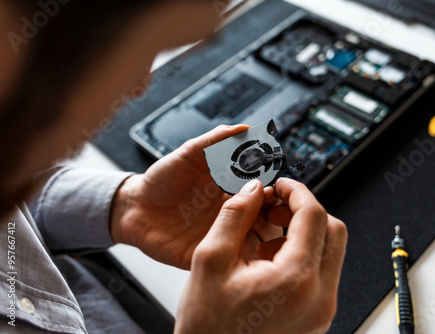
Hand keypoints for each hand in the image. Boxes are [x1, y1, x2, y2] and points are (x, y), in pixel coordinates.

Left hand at [110, 125, 282, 268]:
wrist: (134, 208)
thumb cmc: (161, 180)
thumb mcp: (188, 154)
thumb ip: (215, 141)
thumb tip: (244, 128)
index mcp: (229, 188)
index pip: (259, 188)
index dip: (269, 186)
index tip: (275, 184)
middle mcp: (229, 211)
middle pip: (261, 214)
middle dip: (271, 213)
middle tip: (273, 209)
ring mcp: (220, 233)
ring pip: (251, 238)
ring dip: (261, 236)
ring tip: (262, 230)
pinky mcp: (207, 252)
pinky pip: (229, 258)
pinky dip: (241, 257)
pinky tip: (245, 251)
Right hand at [175, 178, 347, 333]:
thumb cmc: (209, 328)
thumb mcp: (210, 261)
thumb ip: (235, 216)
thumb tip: (253, 189)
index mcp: (297, 280)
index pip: (315, 216)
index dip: (297, 191)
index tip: (281, 185)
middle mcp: (319, 297)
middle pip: (333, 232)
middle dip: (304, 212)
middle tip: (274, 208)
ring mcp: (321, 310)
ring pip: (329, 252)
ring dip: (302, 234)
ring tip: (264, 239)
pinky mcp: (316, 316)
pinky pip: (320, 273)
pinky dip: (300, 256)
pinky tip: (268, 261)